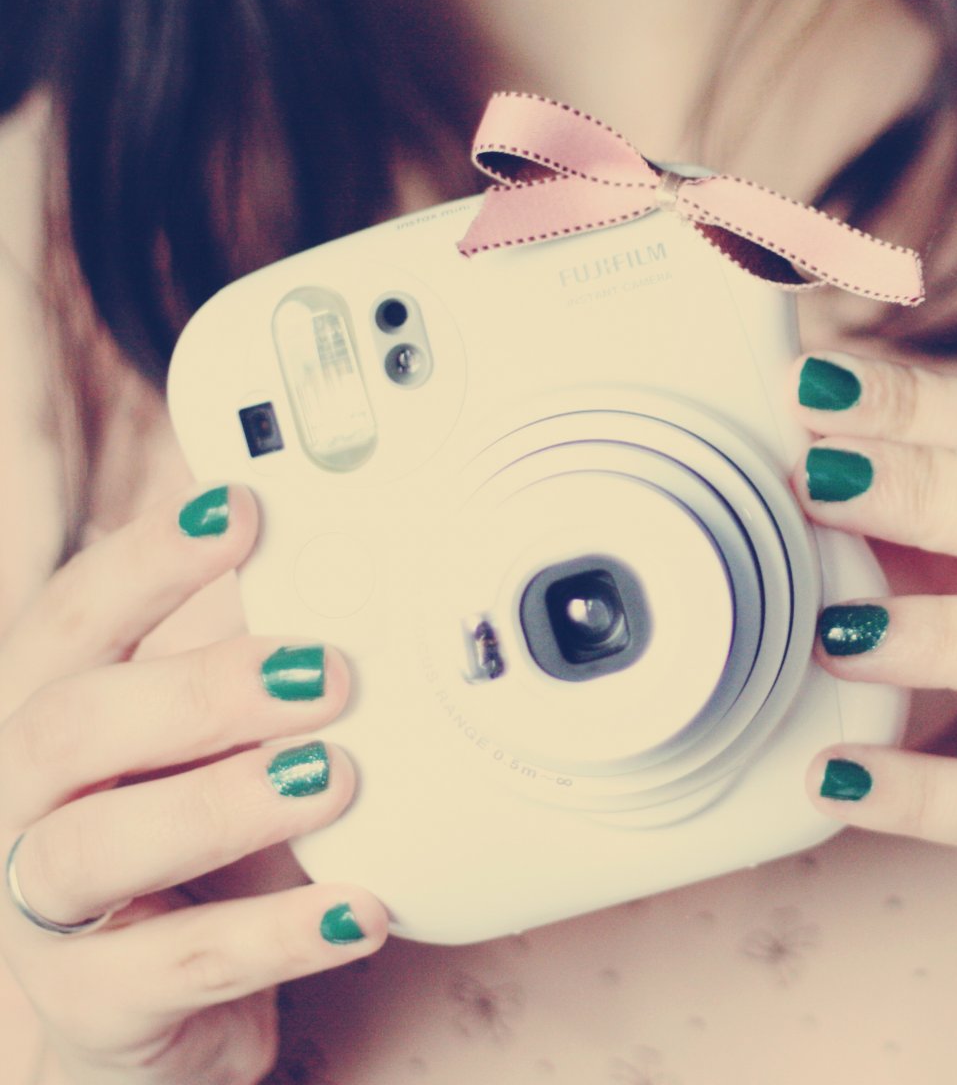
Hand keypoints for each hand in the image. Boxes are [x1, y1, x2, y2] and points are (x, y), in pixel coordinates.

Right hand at [0, 485, 385, 1084]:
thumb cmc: (194, 845)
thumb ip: (256, 656)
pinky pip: (173, 969)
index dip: (150, 561)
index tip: (242, 511)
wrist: (163, 1008)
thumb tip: (352, 554)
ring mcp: (40, 910)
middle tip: (327, 674)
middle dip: (198, 690)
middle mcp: (21, 804)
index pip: (73, 620)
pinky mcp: (94, 1005)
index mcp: (50, 713)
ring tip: (341, 777)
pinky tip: (360, 909)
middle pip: (68, 726)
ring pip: (96, 848)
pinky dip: (273, 936)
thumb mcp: (222, 742)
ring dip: (225, 805)